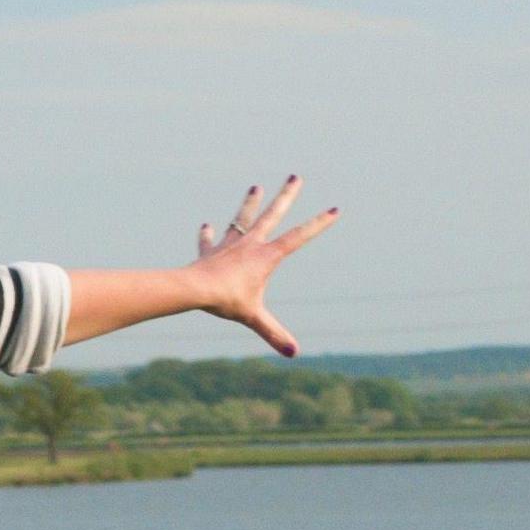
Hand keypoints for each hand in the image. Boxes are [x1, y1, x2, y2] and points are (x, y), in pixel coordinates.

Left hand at [188, 177, 339, 356]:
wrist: (194, 288)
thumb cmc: (226, 300)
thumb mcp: (254, 317)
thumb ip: (274, 334)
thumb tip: (293, 353)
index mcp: (267, 255)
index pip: (299, 237)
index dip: (319, 224)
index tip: (336, 208)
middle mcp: (250, 243)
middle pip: (272, 214)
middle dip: (286, 196)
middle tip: (295, 176)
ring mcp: (230, 244)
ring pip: (242, 218)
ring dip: (249, 203)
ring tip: (255, 187)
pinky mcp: (211, 251)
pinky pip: (210, 241)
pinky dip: (208, 236)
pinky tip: (206, 226)